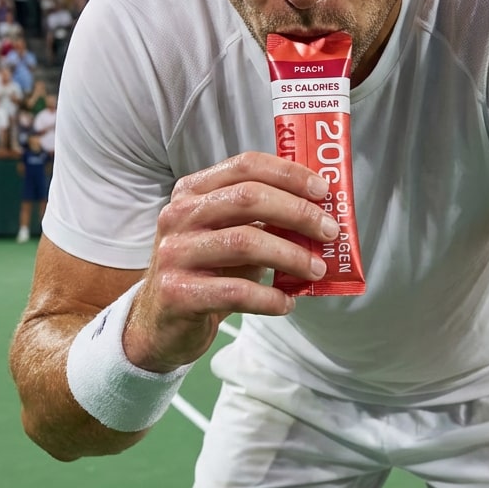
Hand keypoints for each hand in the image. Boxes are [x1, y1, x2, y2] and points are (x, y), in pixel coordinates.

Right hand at [122, 151, 335, 372]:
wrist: (159, 321)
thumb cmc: (205, 270)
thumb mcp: (226, 234)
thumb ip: (262, 219)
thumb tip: (319, 215)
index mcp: (193, 191)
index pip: (245, 165)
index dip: (288, 174)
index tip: (323, 190)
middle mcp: (178, 215)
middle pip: (248, 198)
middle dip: (297, 212)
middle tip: (329, 231)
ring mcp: (174, 253)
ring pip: (245, 242)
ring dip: (291, 256)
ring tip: (316, 270)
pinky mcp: (177, 293)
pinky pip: (235, 291)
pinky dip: (269, 298)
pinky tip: (286, 303)